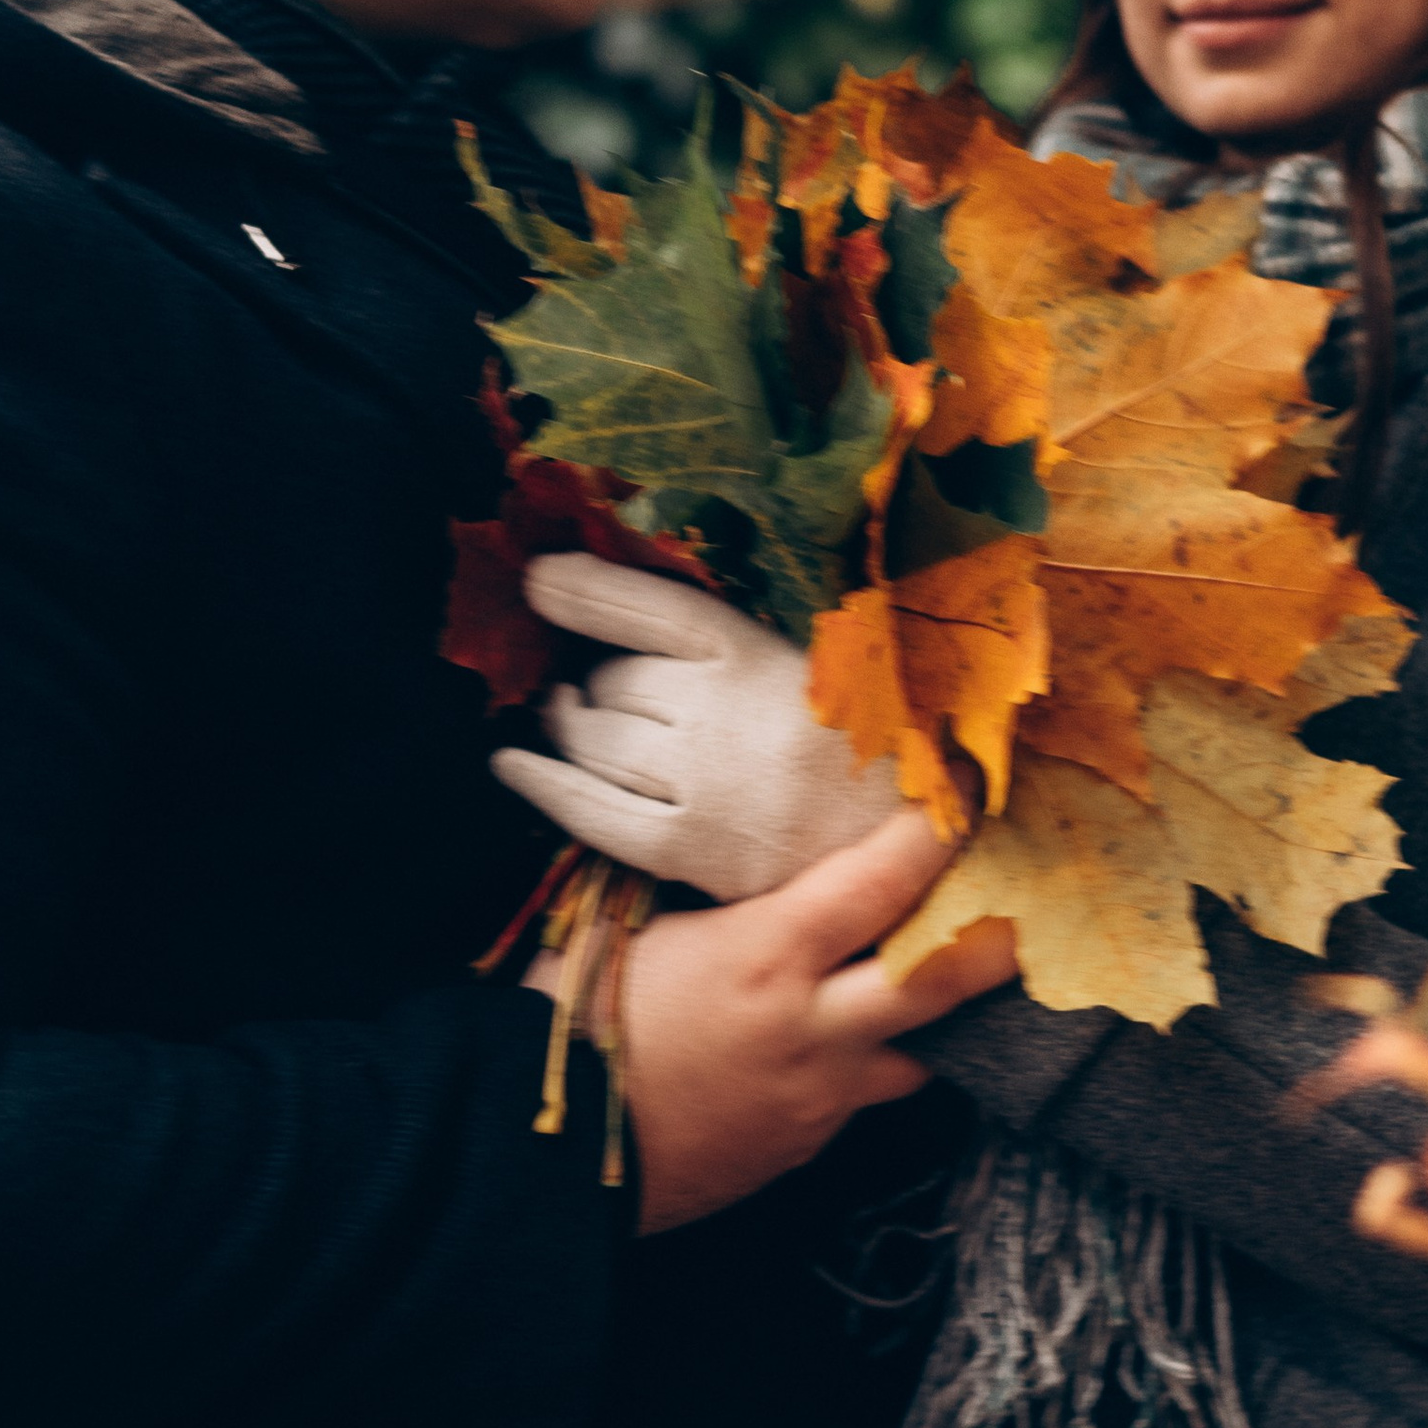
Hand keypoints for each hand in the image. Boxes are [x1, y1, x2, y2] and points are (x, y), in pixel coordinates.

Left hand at [493, 554, 899, 900]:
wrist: (915, 847)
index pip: (649, 608)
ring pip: (594, 736)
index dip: (585, 589)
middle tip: (607, 684)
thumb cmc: (860, 746)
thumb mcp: (811, 666)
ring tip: (569, 713)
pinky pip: (588, 809)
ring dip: (570, 721)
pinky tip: (512, 763)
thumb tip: (621, 603)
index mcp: (760, 657)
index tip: (539, 577)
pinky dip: (542, 782)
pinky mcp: (688, 851)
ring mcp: (701, 786)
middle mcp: (722, 716)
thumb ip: (732, 642)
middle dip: (598, 677)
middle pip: (613, 678)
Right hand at [534, 810, 1011, 1235]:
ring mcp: (817, 1097)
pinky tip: (853, 1038)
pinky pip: (860, 1095)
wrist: (541, 1160)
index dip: (936, 828)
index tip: (966, 785)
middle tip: (1042, 897)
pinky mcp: (805, 1145)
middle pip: (945, 981)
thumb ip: (708, 894)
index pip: (882, 880)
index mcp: (764, 957)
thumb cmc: (568, 1023)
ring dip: (938, 1015)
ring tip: (955, 975)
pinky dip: (869, 1062)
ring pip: (920, 1053)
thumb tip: (747, 847)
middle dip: (1005, 936)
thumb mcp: (631, 929)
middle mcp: (812, 1028)